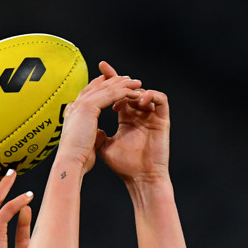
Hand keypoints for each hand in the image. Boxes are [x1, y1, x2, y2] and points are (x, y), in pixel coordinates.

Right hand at [58, 71, 142, 173]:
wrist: (71, 162)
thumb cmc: (78, 159)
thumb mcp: (87, 143)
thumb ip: (93, 135)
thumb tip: (100, 134)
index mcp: (73, 113)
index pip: (90, 94)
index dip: (104, 88)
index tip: (117, 87)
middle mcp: (76, 105)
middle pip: (98, 87)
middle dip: (115, 81)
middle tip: (130, 80)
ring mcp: (81, 104)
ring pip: (106, 88)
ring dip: (123, 84)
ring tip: (137, 83)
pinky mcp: (88, 106)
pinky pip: (110, 94)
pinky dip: (124, 92)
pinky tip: (135, 92)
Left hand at [95, 61, 169, 183]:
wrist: (141, 178)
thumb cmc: (125, 166)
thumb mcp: (104, 148)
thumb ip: (96, 135)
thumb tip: (85, 126)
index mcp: (126, 118)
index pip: (117, 96)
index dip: (109, 82)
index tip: (99, 70)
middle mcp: (138, 114)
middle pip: (129, 89)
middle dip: (118, 79)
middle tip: (105, 70)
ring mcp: (151, 116)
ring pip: (144, 92)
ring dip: (133, 91)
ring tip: (123, 98)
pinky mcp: (162, 119)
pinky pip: (160, 99)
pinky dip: (150, 96)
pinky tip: (138, 102)